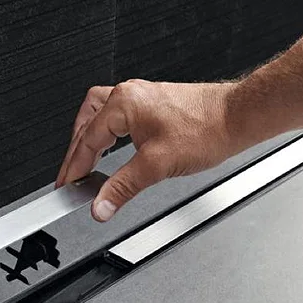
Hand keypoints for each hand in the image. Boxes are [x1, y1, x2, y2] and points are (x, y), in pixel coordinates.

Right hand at [56, 80, 240, 221]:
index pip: (86, 139)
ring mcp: (140, 98)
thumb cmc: (205, 131)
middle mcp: (128, 95)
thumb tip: (100, 206)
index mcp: (123, 104)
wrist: (236, 118)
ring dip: (88, 139)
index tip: (66, 185)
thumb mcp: (155, 166)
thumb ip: (122, 188)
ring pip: (98, 116)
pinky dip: (106, 134)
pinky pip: (116, 117)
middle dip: (76, 153)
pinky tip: (110, 147)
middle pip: (86, 125)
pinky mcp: (151, 105)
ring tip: (83, 161)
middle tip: (70, 178)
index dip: (73, 166)